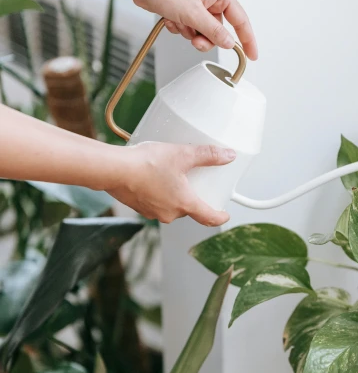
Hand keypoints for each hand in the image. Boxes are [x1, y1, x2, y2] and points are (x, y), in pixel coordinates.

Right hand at [108, 142, 235, 225]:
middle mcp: (169, 213)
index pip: (208, 218)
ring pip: (171, 205)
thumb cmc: (146, 164)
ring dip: (174, 194)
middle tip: (194, 181)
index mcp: (184, 204)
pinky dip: (158, 193)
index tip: (224, 215)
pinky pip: (155, 202)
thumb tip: (228, 155)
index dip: (220, 217)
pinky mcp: (139, 207)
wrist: (114, 169)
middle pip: (188, 208)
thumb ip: (208, 155)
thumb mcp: (183, 154)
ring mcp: (153, 212)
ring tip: (171, 174)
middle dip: (192, 196)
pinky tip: (153, 177)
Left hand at [131, 0, 257, 59]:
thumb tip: (229, 43)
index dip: (247, 40)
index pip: (241, 20)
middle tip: (195, 40)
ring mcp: (198, 5)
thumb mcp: (193, 14)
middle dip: (205, 38)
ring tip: (179, 23)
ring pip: (203, 32)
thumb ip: (214, 31)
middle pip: (219, 31)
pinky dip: (181, 29)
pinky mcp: (186, 10)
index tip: (252, 56)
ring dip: (190, 33)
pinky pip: (190, 29)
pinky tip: (171, 18)